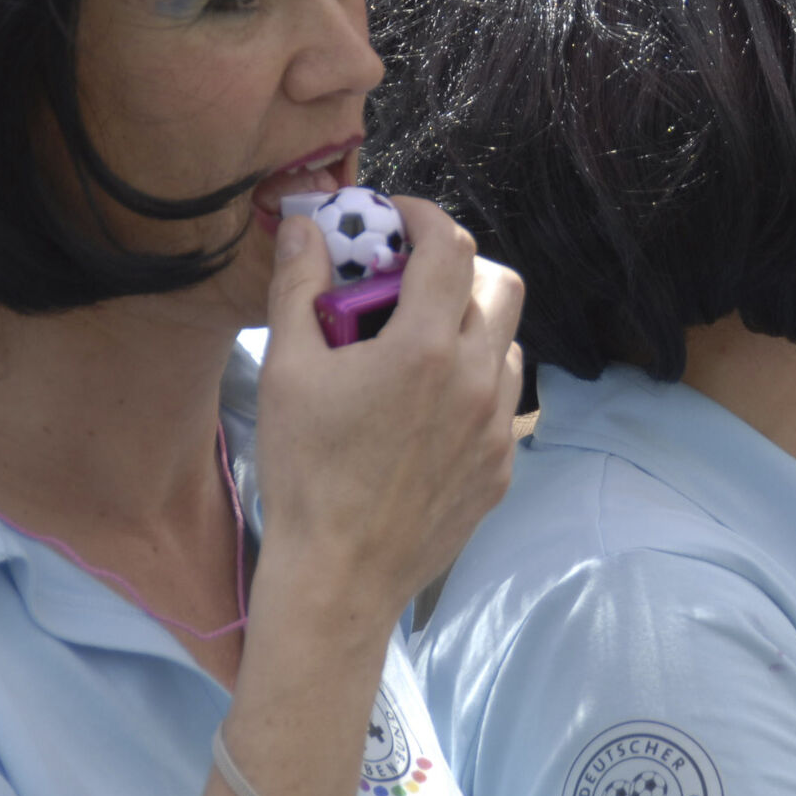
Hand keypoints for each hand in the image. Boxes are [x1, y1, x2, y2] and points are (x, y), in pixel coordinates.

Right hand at [251, 199, 522, 616]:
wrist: (339, 577)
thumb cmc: (306, 472)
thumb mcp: (287, 370)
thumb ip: (297, 286)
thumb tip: (303, 226)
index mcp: (425, 348)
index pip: (450, 247)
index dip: (424, 217)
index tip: (397, 218)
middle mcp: (476, 379)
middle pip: (499, 284)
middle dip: (458, 268)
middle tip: (409, 282)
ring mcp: (496, 426)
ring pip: (508, 342)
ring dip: (470, 326)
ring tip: (416, 346)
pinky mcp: (501, 466)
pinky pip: (503, 400)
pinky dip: (474, 382)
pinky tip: (427, 406)